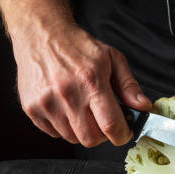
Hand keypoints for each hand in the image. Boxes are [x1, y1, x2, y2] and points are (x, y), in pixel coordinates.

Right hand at [12, 23, 152, 146]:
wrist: (42, 35)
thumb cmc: (77, 46)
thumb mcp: (112, 59)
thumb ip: (129, 85)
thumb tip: (143, 106)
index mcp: (91, 81)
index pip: (110, 124)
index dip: (122, 134)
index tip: (124, 132)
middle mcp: (67, 94)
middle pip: (91, 138)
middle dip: (103, 134)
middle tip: (104, 120)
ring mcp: (47, 103)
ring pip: (73, 138)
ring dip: (83, 130)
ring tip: (83, 109)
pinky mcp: (31, 108)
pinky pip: (54, 133)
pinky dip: (64, 127)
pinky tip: (67, 109)